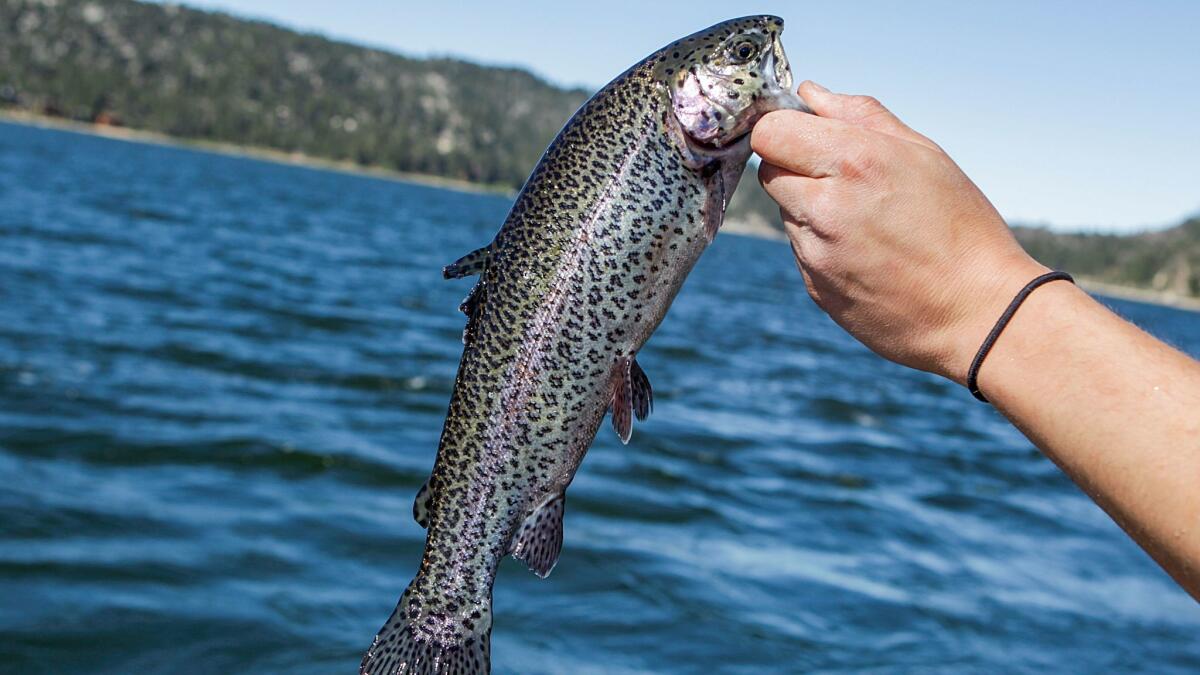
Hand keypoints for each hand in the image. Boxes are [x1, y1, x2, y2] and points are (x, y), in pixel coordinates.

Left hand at [752, 82, 1047, 383]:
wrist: (978, 313)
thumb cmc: (961, 227)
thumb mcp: (924, 154)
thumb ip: (860, 117)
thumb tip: (809, 95)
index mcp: (852, 162)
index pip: (770, 131)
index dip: (784, 129)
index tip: (808, 135)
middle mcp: (824, 206)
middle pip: (769, 170)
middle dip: (796, 166)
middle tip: (845, 177)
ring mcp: (815, 253)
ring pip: (786, 211)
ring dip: (812, 207)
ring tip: (869, 222)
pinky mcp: (815, 287)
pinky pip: (802, 251)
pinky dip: (823, 245)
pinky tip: (869, 253)